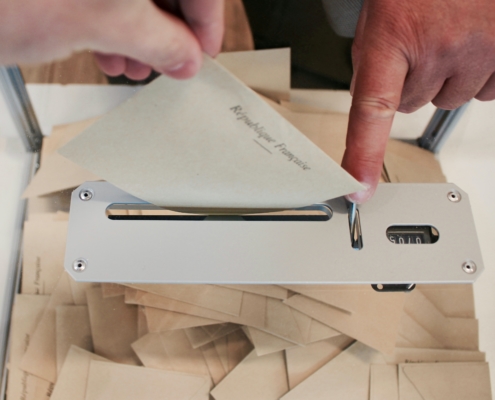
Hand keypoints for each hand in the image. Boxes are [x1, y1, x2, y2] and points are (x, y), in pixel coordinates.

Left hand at [0, 0, 223, 79]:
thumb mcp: (103, 20)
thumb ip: (160, 41)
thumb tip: (186, 56)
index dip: (206, 17)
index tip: (203, 51)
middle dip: (168, 28)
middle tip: (168, 62)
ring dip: (137, 30)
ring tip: (131, 62)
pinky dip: (107, 21)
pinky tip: (105, 47)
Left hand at [342, 0, 494, 202]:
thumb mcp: (379, 21)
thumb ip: (373, 67)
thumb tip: (374, 113)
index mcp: (391, 38)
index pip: (372, 111)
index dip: (364, 155)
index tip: (359, 187)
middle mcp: (437, 47)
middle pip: (412, 106)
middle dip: (411, 83)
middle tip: (417, 47)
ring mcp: (479, 48)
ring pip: (449, 100)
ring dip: (445, 77)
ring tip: (445, 39)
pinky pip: (485, 90)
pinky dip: (476, 73)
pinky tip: (469, 45)